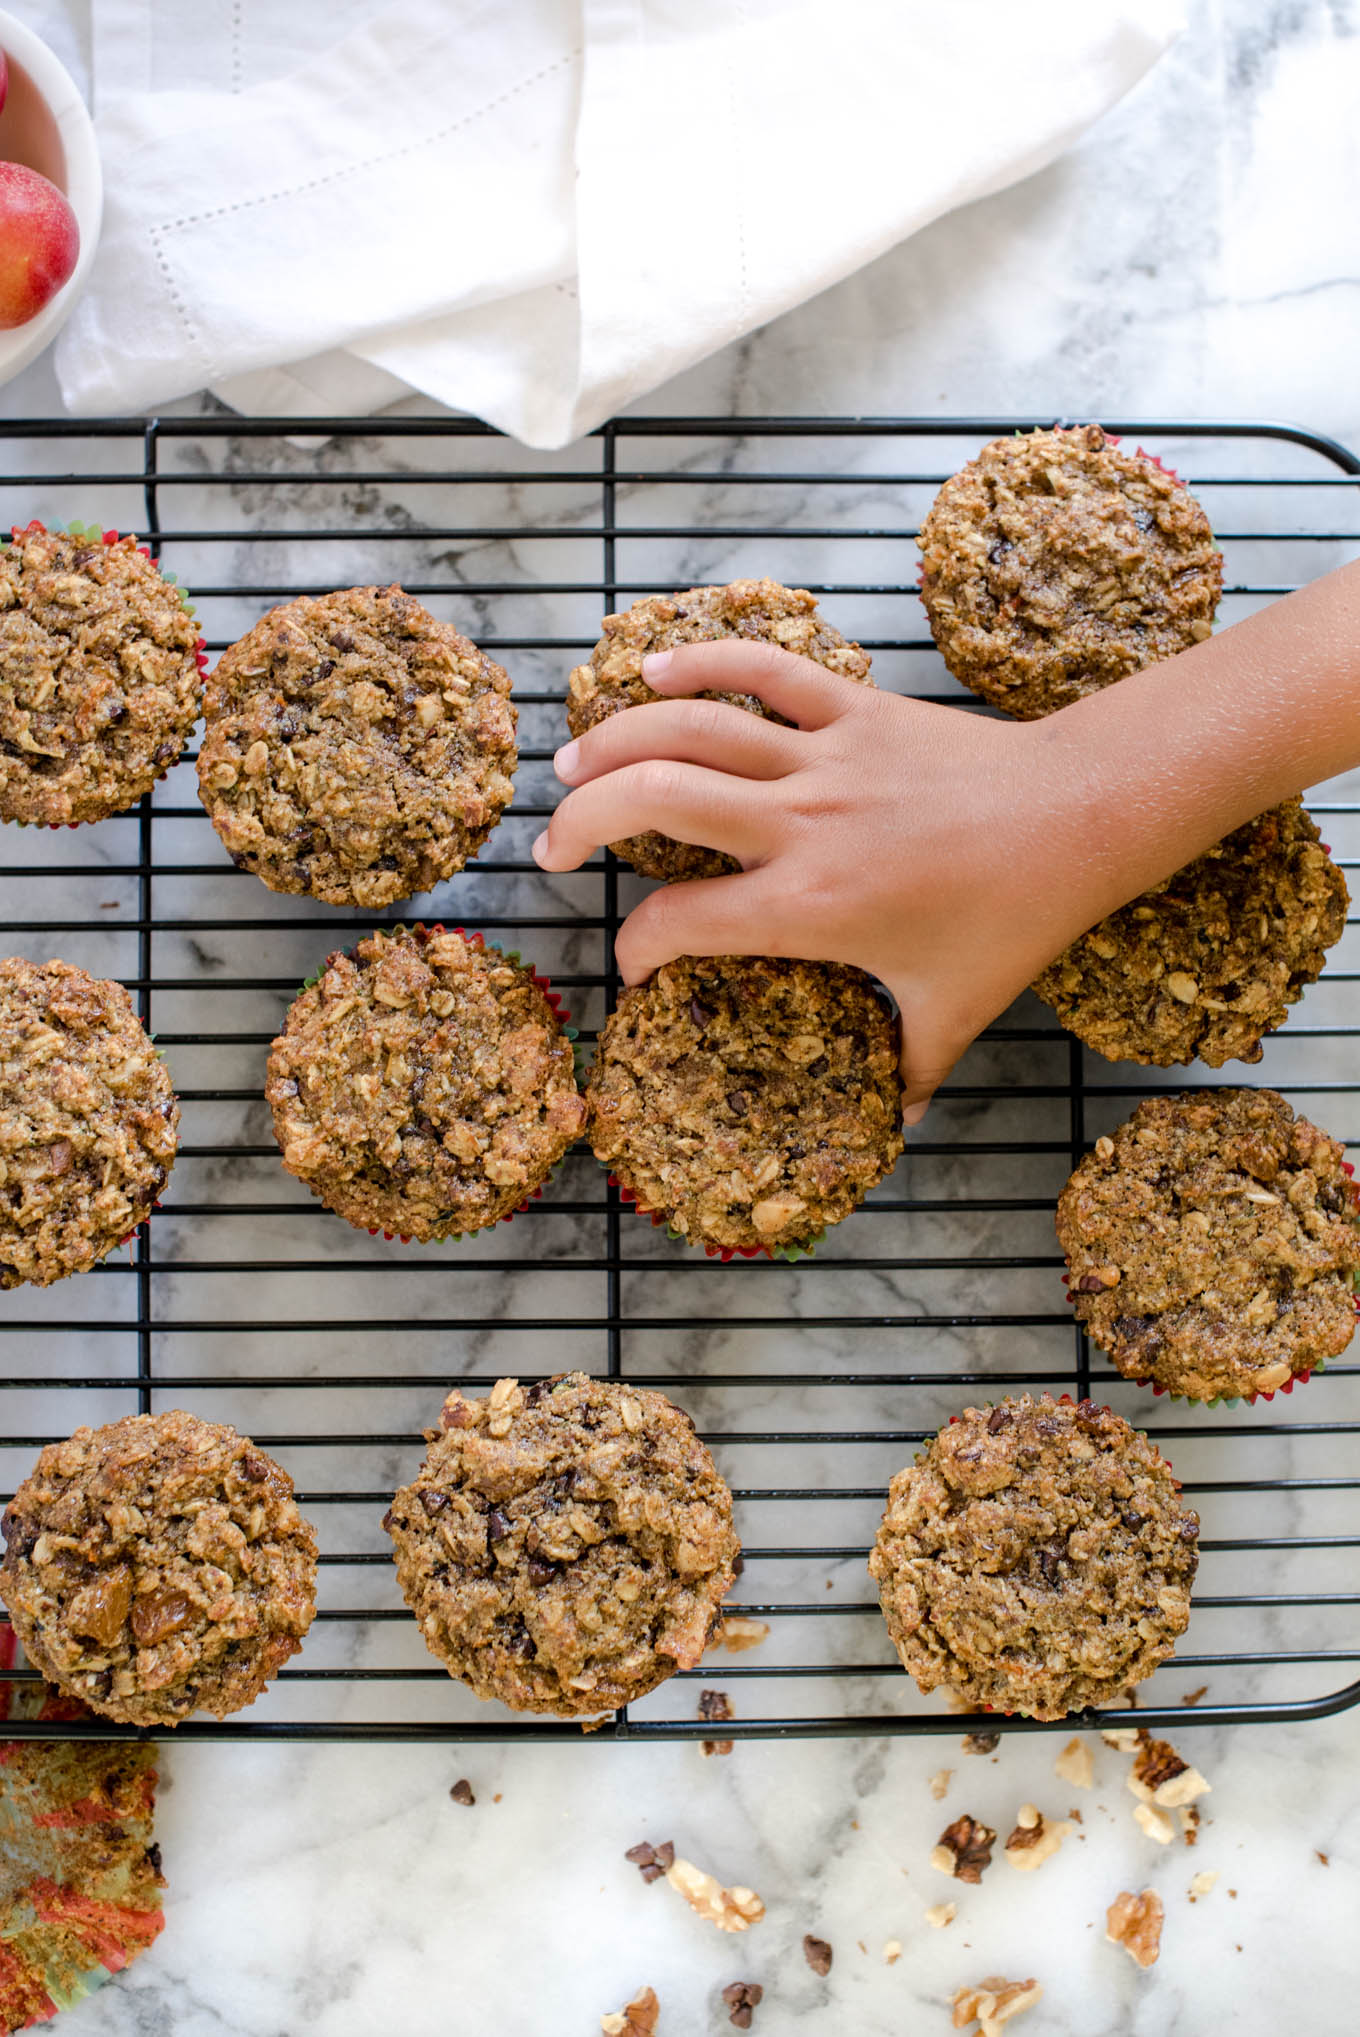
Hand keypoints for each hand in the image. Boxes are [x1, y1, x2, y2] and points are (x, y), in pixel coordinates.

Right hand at [533, 641, 1130, 1120]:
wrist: (1080, 815)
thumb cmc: (1015, 917)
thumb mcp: (955, 1012)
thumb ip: (909, 1072)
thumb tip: (891, 1127)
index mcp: (811, 907)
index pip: (679, 924)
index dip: (636, 948)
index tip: (635, 962)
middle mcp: (800, 825)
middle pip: (653, 800)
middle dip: (582, 823)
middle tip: (550, 849)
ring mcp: (822, 757)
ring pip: (688, 728)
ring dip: (614, 741)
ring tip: (568, 767)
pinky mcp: (853, 707)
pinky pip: (762, 670)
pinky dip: (702, 661)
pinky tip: (653, 670)